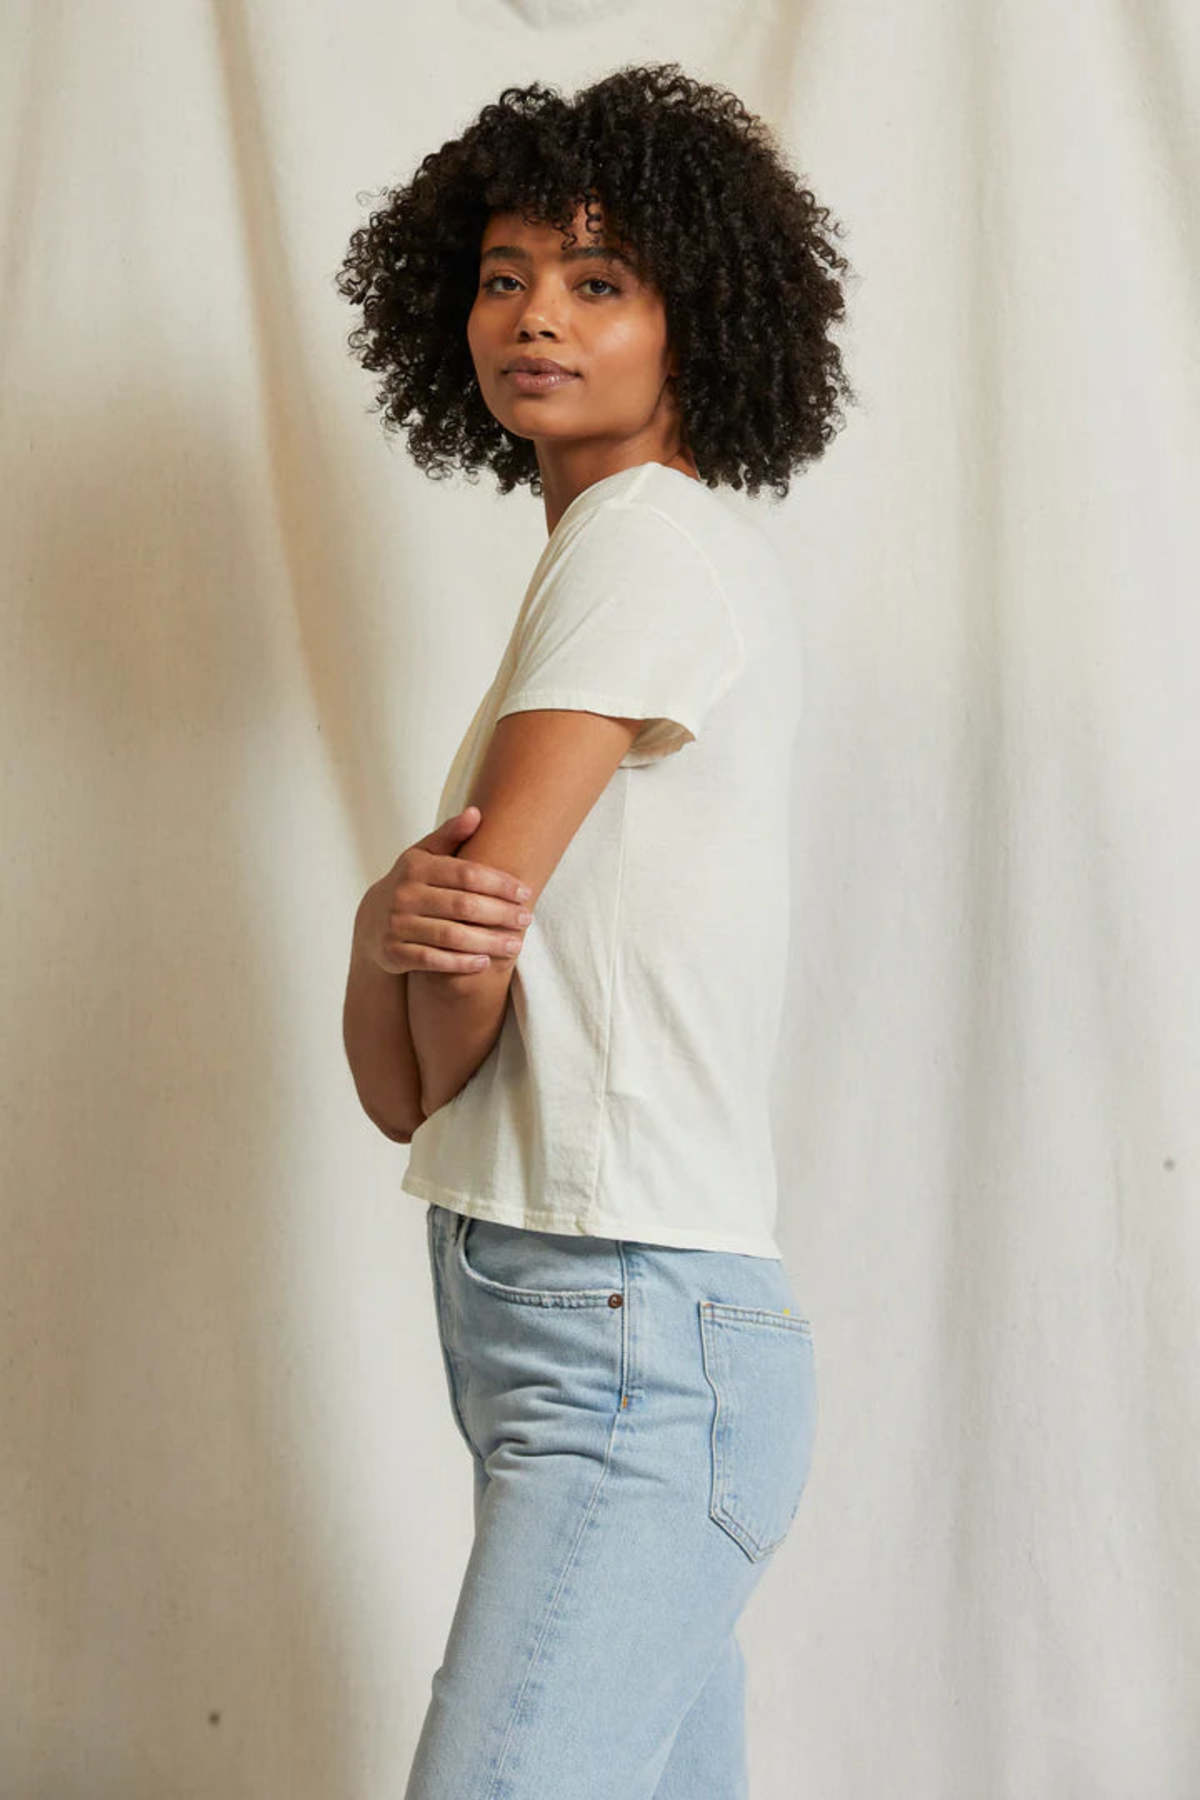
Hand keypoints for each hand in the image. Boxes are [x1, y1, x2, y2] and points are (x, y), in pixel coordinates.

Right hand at [353, 805, 533, 976]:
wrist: (370, 921)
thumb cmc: (411, 884)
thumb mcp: (424, 856)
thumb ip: (451, 835)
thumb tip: (476, 812)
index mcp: (416, 867)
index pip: (466, 874)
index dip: (499, 884)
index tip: (525, 893)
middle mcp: (404, 895)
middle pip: (463, 906)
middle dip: (500, 914)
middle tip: (526, 920)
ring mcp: (397, 925)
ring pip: (451, 936)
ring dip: (487, 942)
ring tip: (514, 945)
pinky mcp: (394, 953)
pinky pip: (433, 960)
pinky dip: (460, 963)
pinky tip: (485, 963)